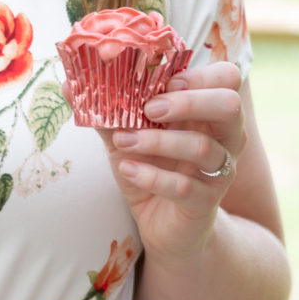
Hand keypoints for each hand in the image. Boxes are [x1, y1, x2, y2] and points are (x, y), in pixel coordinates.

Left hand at [103, 62, 245, 257]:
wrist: (163, 225)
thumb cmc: (150, 168)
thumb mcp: (126, 134)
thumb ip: (105, 108)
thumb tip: (69, 82)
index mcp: (207, 111)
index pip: (226, 77)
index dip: (198, 74)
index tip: (163, 82)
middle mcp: (222, 137)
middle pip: (229, 105)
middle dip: (189, 101)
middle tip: (149, 108)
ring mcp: (218, 172)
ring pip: (202, 147)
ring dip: (156, 141)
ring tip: (123, 140)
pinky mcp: (206, 203)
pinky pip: (185, 187)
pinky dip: (152, 176)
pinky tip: (128, 170)